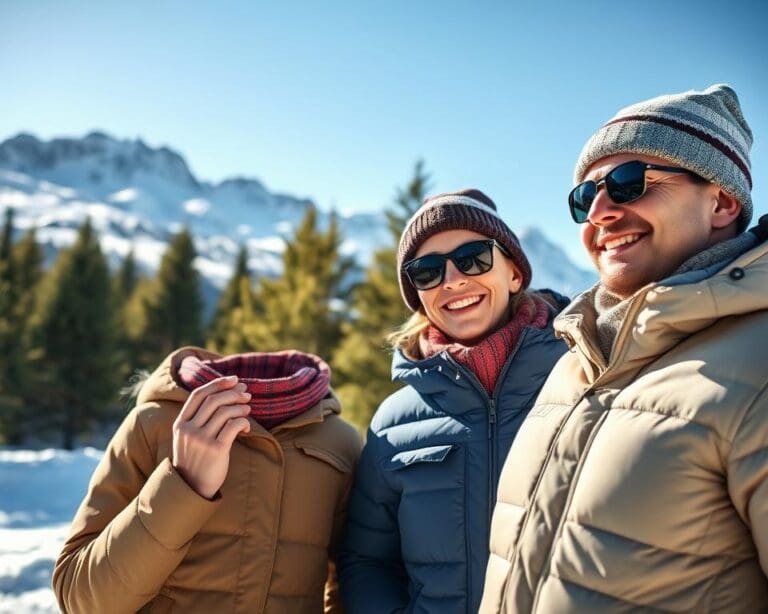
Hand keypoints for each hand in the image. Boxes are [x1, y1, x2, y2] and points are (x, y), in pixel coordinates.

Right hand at [172, 376, 251, 498]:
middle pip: (214, 400)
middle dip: (233, 393)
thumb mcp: (188, 438)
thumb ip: (198, 419)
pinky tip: (247, 426)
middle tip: (246, 393)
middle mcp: (189, 430)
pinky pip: (234, 426)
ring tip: (248, 408)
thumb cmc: (195, 460)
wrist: (191, 489)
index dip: (218, 383)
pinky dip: (243, 421)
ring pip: (225, 411)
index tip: (234, 379)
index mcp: (180, 424)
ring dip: (240, 407)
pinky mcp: (216, 450)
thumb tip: (225, 394)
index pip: (199, 395)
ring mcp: (201, 440)